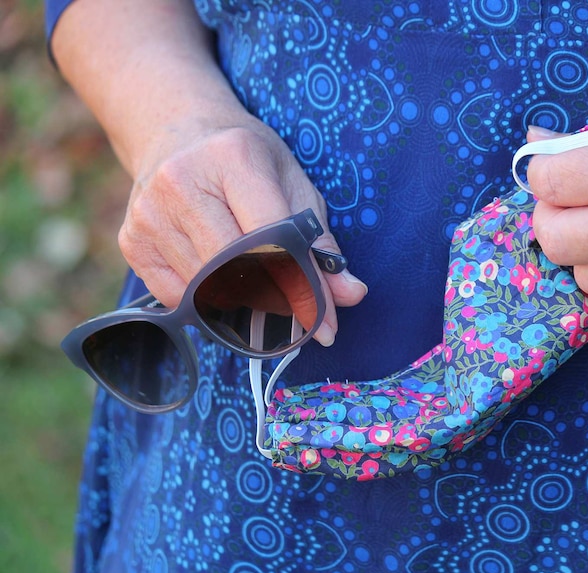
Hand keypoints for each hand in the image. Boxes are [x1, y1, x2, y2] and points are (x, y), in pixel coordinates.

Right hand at [51, 0, 366, 345]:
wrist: (179, 131)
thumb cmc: (246, 159)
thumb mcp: (293, 184)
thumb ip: (322, 242)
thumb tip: (352, 294)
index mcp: (234, 158)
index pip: (274, 241)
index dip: (302, 287)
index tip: (326, 322)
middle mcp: (182, 182)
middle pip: (236, 270)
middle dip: (274, 301)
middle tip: (297, 315)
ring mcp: (149, 213)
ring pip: (206, 289)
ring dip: (241, 302)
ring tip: (258, 286)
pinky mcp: (131, 240)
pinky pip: (177, 298)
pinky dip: (206, 301)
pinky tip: (218, 277)